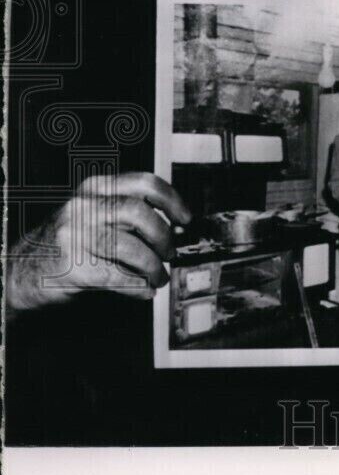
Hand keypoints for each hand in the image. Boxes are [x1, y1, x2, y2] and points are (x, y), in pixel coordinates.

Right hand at [6, 172, 191, 314]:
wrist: (16, 273)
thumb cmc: (63, 244)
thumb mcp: (91, 214)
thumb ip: (127, 213)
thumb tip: (173, 225)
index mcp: (94, 188)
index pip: (144, 183)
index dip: (172, 200)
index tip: (185, 219)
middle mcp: (83, 207)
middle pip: (140, 214)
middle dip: (163, 237)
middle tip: (169, 253)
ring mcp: (74, 236)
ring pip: (132, 248)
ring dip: (154, 268)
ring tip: (158, 278)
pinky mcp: (72, 266)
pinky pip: (119, 277)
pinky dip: (138, 287)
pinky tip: (143, 291)